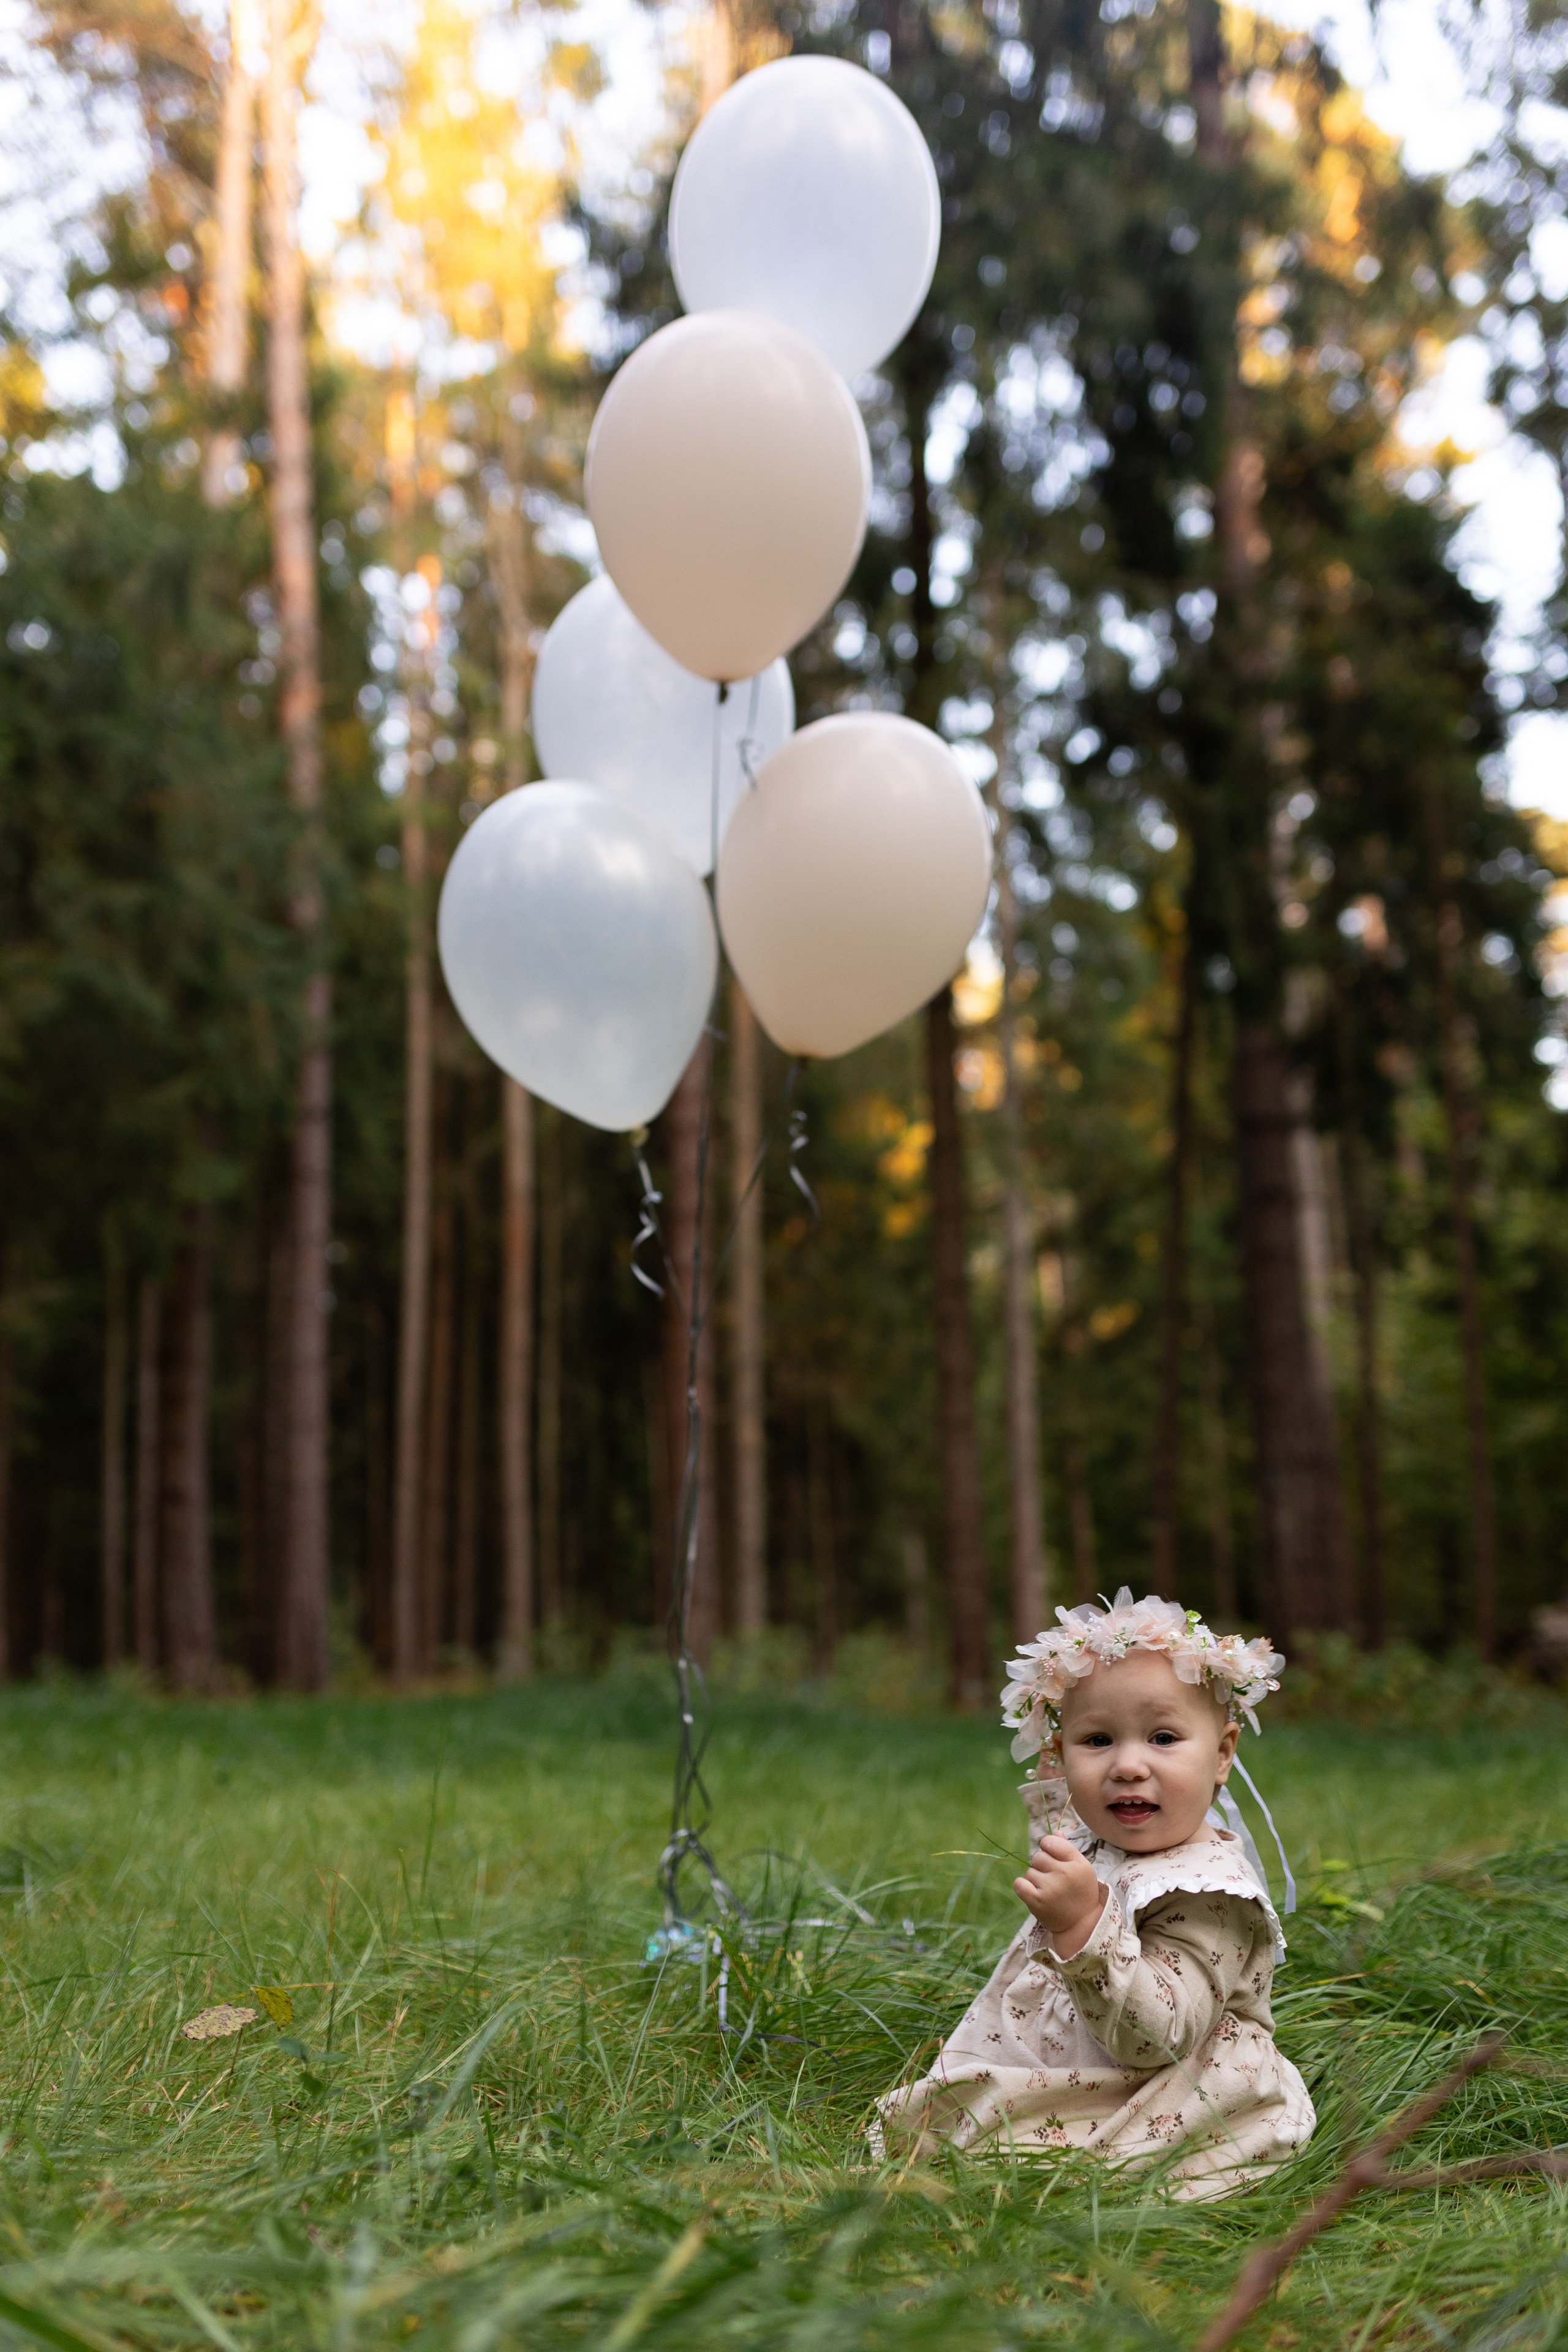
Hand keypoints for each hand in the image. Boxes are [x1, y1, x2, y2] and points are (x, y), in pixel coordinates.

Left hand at [1014, 1835, 1106, 1958]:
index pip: (1051, 1841)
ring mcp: (1050, 1888)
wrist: (1082, 1924)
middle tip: (1054, 1879)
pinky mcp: (1037, 1901)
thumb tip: (1055, 1832)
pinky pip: (1019, 1884)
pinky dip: (1023, 1887)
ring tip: (1049, 1890)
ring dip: (1035, 1879)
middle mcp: (1064, 1873)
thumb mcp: (1081, 1868)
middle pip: (1038, 1856)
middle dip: (1043, 1865)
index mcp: (1077, 1862)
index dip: (1049, 1848)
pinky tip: (1033, 1893)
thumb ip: (1067, 1849)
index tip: (1053, 1858)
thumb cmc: (1081, 1892)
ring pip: (1029, 1871)